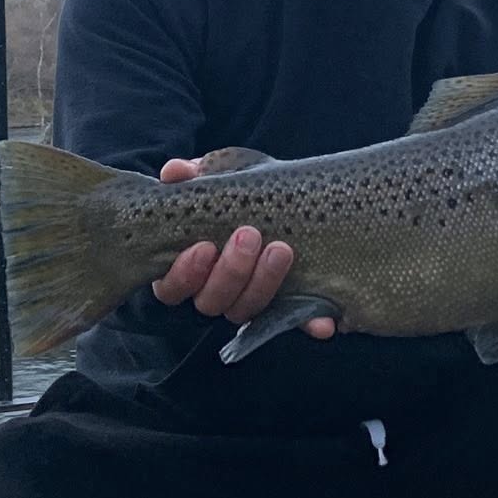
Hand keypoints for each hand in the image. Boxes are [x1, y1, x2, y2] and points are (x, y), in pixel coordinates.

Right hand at [149, 157, 329, 337]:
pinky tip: (324, 323)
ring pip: (246, 310)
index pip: (173, 287)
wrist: (279, 202)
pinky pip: (294, 322)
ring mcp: (248, 303)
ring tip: (281, 249)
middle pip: (212, 301)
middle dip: (231, 272)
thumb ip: (191, 177)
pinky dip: (309, 324)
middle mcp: (213, 292)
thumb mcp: (216, 179)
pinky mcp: (285, 308)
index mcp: (186, 268)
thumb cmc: (234, 194)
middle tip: (250, 236)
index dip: (185, 273)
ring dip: (263, 283)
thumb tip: (174, 172)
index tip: (204, 246)